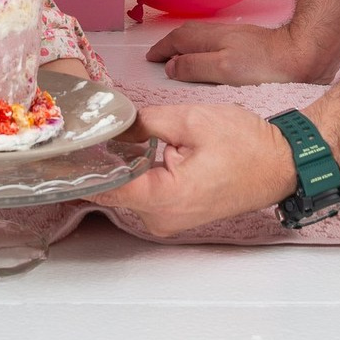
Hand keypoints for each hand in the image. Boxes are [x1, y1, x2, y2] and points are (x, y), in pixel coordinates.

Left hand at [95, 104, 294, 236]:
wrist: (280, 163)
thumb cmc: (244, 144)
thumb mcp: (189, 120)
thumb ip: (144, 122)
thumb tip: (112, 124)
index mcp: (165, 197)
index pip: (106, 188)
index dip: (81, 168)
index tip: (60, 151)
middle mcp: (162, 218)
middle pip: (114, 188)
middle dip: (101, 158)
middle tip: (88, 128)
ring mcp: (169, 219)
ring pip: (127, 189)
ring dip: (119, 163)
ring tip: (109, 133)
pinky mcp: (175, 213)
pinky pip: (143, 192)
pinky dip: (135, 171)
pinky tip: (131, 147)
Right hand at [146, 21, 334, 85]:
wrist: (302, 56)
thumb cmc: (267, 66)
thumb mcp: (225, 70)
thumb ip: (195, 67)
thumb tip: (171, 66)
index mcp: (210, 40)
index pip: (177, 40)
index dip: (161, 49)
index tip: (150, 58)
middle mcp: (219, 34)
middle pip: (186, 34)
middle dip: (169, 43)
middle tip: (158, 55)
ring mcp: (234, 37)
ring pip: (200, 36)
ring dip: (184, 43)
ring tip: (178, 55)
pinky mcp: (246, 43)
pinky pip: (213, 41)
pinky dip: (201, 47)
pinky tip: (208, 56)